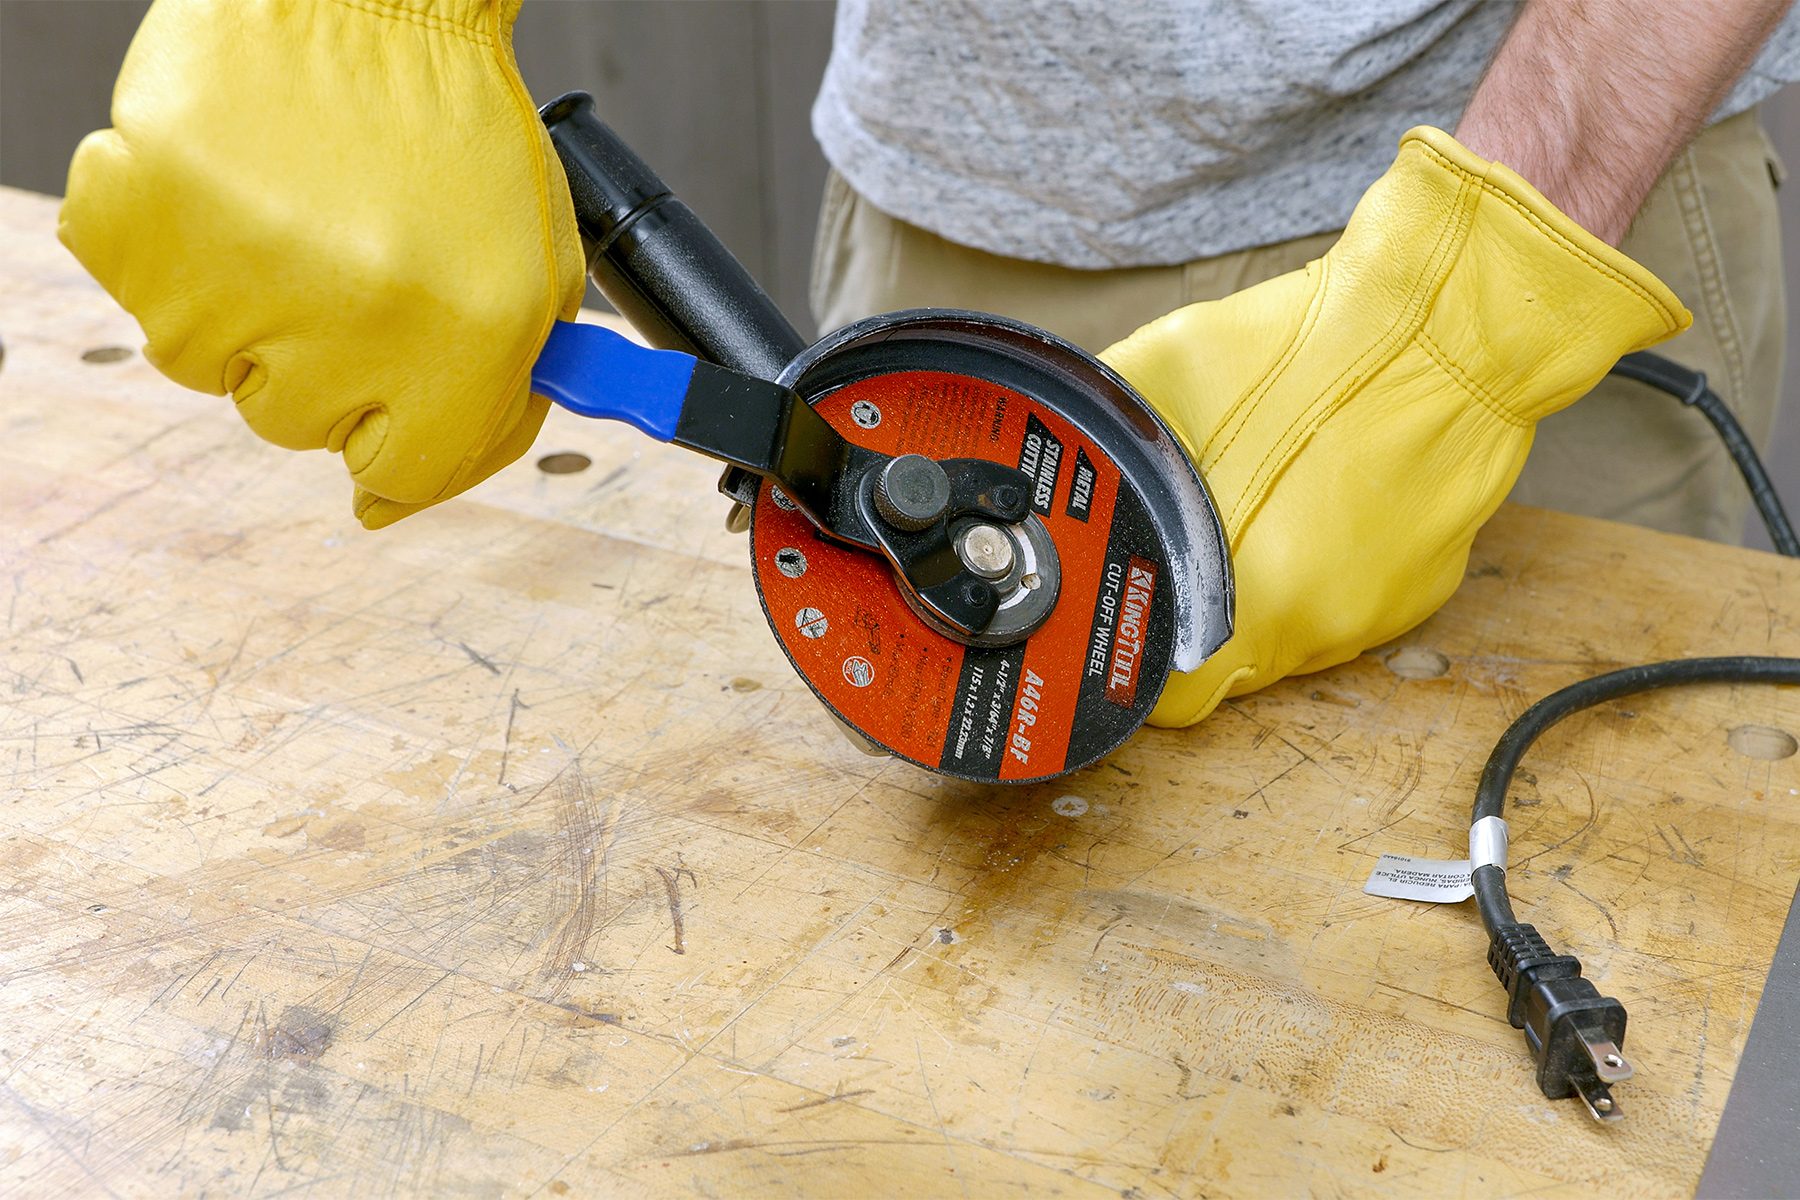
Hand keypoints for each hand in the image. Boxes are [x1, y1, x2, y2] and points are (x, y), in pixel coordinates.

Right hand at [59, 0, 585, 528]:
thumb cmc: (456, 132)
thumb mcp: (531, 273)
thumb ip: (487, 400)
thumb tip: (386, 504)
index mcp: (468, 335)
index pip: (408, 473)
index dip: (397, 443)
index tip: (386, 411)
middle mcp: (356, 318)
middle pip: (300, 426)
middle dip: (323, 359)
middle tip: (349, 259)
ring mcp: (241, 269)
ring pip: (209, 369)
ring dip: (244, 309)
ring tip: (294, 216)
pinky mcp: (147, 212)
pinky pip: (134, 293)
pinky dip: (172, 254)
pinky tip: (234, 194)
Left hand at [1101, 127, 1690, 727]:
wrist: (1448, 318)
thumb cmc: (1315, 345)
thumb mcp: (1166, 372)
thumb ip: (1109, 435)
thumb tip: (1060, 464)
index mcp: (1253, 597)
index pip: (1170, 700)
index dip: (1137, 661)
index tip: (1125, 625)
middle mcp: (1318, 624)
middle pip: (1227, 666)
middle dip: (1197, 617)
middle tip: (1183, 550)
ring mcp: (1377, 610)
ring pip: (1288, 634)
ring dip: (1260, 591)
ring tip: (1256, 512)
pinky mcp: (1420, 589)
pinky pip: (1342, 598)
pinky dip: (1318, 566)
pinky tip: (1313, 502)